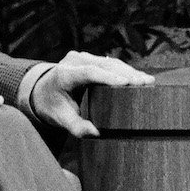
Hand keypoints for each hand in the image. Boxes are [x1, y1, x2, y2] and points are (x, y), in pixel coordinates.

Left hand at [30, 51, 154, 137]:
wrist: (42, 91)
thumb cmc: (52, 106)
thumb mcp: (60, 119)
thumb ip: (76, 127)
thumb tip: (96, 133)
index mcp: (64, 74)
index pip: (89, 73)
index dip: (108, 77)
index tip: (126, 83)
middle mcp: (74, 61)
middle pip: (104, 65)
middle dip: (126, 74)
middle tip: (146, 82)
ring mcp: (82, 57)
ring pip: (109, 62)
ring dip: (128, 71)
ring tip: (147, 80)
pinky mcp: (90, 59)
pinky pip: (109, 63)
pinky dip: (124, 70)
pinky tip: (138, 77)